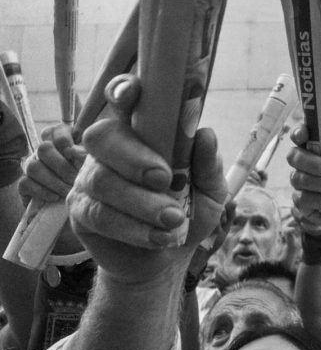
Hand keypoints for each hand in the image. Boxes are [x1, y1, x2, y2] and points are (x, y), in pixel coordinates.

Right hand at [18, 124, 85, 203]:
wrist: (79, 202)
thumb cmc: (88, 177)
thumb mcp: (90, 164)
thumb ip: (83, 154)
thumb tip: (71, 150)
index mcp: (60, 138)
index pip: (54, 131)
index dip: (66, 143)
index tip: (77, 158)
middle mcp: (43, 150)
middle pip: (43, 148)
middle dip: (62, 166)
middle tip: (75, 179)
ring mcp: (32, 165)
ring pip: (33, 167)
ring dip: (53, 181)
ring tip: (68, 191)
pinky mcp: (25, 183)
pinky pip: (25, 183)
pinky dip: (42, 191)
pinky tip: (55, 197)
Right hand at [67, 75, 226, 285]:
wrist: (168, 258)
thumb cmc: (188, 212)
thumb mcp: (210, 190)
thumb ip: (207, 165)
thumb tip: (204, 134)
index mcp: (142, 134)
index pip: (124, 102)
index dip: (123, 90)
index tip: (132, 92)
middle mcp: (110, 151)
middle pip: (103, 137)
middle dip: (134, 157)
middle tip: (165, 178)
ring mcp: (90, 180)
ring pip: (103, 181)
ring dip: (142, 202)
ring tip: (175, 220)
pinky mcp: (81, 212)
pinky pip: (100, 215)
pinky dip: (134, 228)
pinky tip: (159, 237)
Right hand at [288, 120, 320, 234]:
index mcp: (320, 147)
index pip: (302, 135)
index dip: (298, 132)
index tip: (304, 134)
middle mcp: (307, 163)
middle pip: (293, 156)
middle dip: (311, 161)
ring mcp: (302, 183)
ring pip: (297, 178)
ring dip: (319, 182)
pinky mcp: (302, 203)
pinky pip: (303, 199)